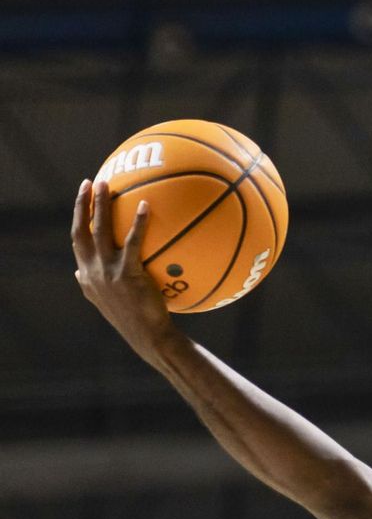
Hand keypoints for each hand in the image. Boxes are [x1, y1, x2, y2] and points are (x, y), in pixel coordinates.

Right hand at [72, 180, 175, 354]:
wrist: (148, 336)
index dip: (77, 217)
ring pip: (100, 231)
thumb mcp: (104, 301)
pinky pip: (133, 242)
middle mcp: (91, 271)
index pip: (77, 240)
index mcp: (86, 275)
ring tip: (107, 184)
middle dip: (83, 204)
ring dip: (101, 205)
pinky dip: (138, 222)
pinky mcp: (127, 274)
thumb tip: (78, 271)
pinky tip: (146, 206)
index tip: (82, 197)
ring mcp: (108, 272)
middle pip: (81, 230)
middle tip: (90, 181)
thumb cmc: (133, 318)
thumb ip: (90, 284)